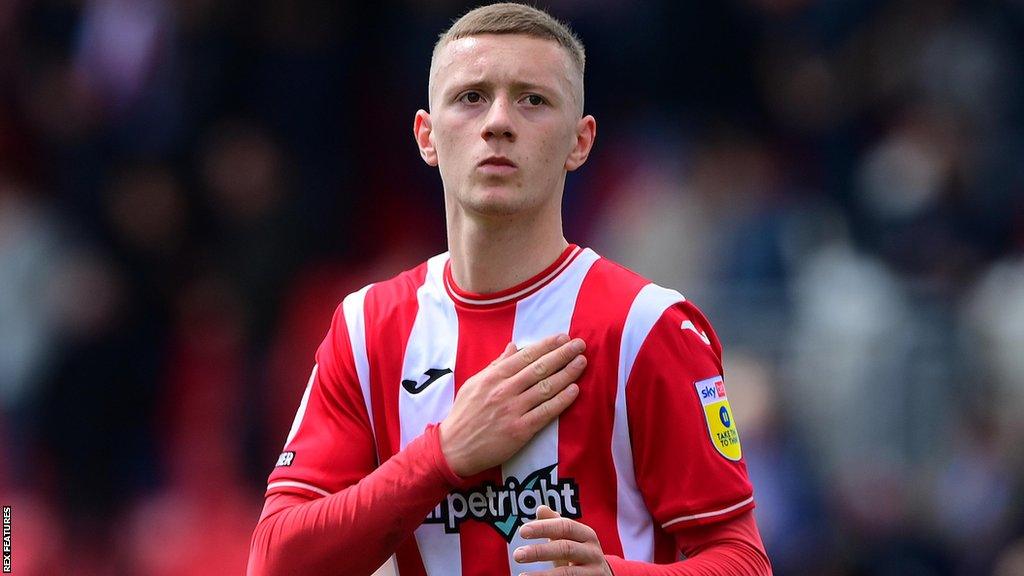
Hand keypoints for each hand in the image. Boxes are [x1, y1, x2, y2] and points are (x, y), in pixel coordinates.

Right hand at [439, 334, 586, 476]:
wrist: (454, 448)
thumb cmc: (464, 414)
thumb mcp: (474, 383)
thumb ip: (496, 365)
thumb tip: (513, 346)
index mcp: (493, 376)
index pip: (526, 356)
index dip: (547, 345)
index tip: (563, 337)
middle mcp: (505, 390)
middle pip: (540, 368)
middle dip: (562, 354)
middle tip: (580, 344)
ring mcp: (513, 410)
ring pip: (546, 388)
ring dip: (567, 373)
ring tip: (581, 362)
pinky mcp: (520, 430)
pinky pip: (546, 412)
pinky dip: (562, 400)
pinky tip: (575, 390)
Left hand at [513, 505, 611, 574]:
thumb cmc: (578, 554)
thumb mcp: (569, 539)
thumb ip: (554, 525)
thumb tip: (541, 508)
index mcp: (586, 534)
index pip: (564, 526)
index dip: (543, 528)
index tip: (522, 531)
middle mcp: (592, 551)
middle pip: (565, 548)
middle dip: (539, 552)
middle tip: (517, 555)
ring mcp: (594, 570)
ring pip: (567, 573)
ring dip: (543, 575)